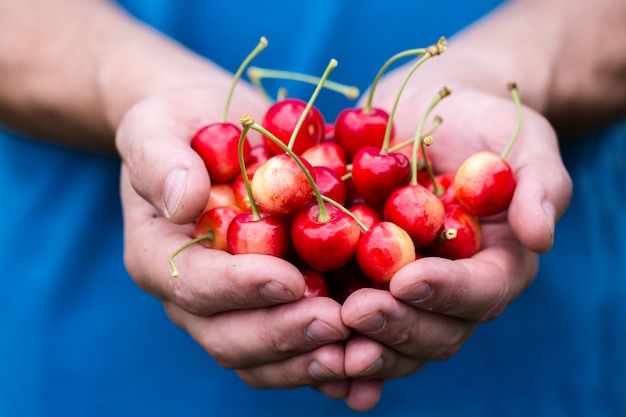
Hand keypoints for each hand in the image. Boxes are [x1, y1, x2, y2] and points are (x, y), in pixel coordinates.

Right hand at [116, 87, 352, 392]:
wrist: (213, 135)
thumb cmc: (181, 125)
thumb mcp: (156, 127)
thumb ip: (160, 161)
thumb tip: (182, 202)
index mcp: (159, 258)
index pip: (195, 284)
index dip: (240, 287)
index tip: (288, 277)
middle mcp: (196, 297)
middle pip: (229, 337)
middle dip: (283, 334)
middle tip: (335, 323)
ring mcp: (237, 308)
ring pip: (265, 358)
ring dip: (311, 361)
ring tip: (360, 353)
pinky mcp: (275, 306)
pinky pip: (298, 349)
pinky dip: (331, 365)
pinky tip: (370, 370)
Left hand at [337, 84, 572, 410]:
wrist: (431, 109)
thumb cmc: (484, 123)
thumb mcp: (524, 141)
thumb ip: (540, 186)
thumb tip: (540, 237)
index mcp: (493, 265)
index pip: (479, 293)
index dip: (446, 293)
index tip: (406, 280)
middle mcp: (447, 288)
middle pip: (432, 330)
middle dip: (395, 327)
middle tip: (355, 314)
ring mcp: (401, 287)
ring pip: (387, 336)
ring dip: (358, 346)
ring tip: (323, 341)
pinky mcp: (360, 275)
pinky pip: (345, 314)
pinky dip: (326, 334)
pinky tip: (298, 338)